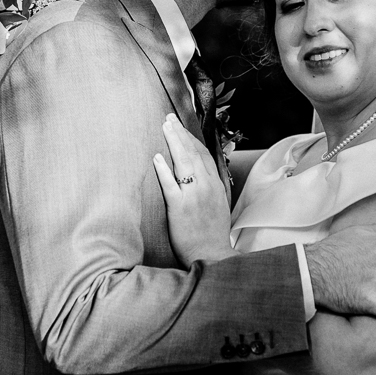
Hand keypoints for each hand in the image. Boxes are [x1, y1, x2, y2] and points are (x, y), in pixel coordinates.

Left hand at [153, 114, 234, 266]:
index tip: (181, 126)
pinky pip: (171, 185)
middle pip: (192, 153)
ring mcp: (194, 196)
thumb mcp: (219, 206)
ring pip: (183, 163)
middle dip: (180, 134)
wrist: (212, 255)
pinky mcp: (180, 208)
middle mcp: (207, 187)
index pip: (203, 154)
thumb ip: (210, 187)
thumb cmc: (212, 233)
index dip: (191, 138)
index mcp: (216, 185)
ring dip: (173, 143)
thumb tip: (200, 173)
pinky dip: (164, 170)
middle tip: (169, 119)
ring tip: (164, 128)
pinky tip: (157, 157)